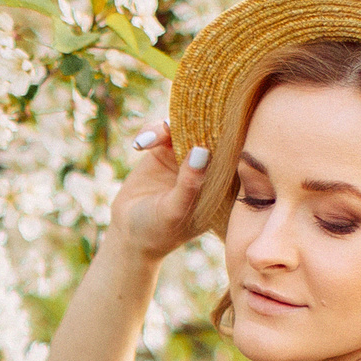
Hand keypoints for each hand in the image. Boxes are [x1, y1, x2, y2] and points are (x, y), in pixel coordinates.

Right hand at [106, 119, 212, 264]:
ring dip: (166, 127)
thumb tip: (201, 150)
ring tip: (149, 142)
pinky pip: (161, 129)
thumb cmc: (158, 231)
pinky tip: (140, 145)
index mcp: (223, 184)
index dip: (221, 136)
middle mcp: (208, 166)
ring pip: (184, 125)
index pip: (231, 153)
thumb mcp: (175, 211)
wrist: (129, 235)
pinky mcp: (164, 150)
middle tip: (171, 129)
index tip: (203, 135)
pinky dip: (151, 131)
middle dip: (192, 124)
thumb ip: (189, 183)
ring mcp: (186, 156)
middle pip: (209, 132)